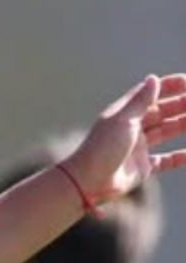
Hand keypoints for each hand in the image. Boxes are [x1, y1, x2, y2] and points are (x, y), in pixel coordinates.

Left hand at [64, 74, 185, 205]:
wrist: (88, 182)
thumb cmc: (103, 148)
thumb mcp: (123, 120)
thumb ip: (140, 101)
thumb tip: (153, 78)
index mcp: (124, 114)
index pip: (149, 95)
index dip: (168, 87)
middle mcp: (132, 129)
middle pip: (161, 112)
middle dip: (181, 105)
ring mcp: (138, 148)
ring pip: (166, 132)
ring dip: (184, 124)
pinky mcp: (142, 167)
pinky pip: (166, 160)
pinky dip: (180, 156)